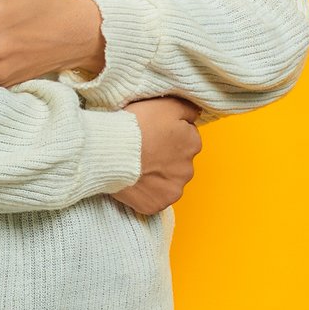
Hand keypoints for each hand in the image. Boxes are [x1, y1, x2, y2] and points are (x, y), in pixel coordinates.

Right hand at [110, 96, 203, 214]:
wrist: (111, 151)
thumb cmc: (137, 125)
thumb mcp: (166, 104)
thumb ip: (188, 109)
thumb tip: (196, 114)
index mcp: (193, 143)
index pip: (186, 137)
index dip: (168, 134)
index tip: (153, 133)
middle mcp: (189, 169)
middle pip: (178, 161)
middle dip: (165, 157)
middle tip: (144, 149)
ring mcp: (173, 190)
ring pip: (167, 181)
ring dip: (157, 175)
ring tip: (138, 166)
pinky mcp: (157, 205)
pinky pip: (154, 198)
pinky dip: (146, 192)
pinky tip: (135, 181)